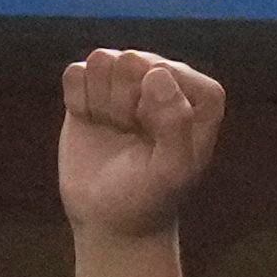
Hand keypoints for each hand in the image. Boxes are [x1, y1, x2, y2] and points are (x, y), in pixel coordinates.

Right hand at [62, 48, 224, 239]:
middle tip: (132, 136)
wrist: (111, 217)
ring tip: (116, 128)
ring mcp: (130, 78)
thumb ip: (175, 122)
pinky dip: (78, 102)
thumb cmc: (150, 196)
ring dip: (101, 102)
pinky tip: (93, 122)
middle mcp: (168, 78)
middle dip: (123, 103)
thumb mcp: (172, 171)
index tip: (154, 139)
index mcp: (201, 95)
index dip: (151, 107)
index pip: (166, 71)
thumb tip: (157, 72)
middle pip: (131, 60)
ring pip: (101, 59)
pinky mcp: (95, 85)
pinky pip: (76, 71)